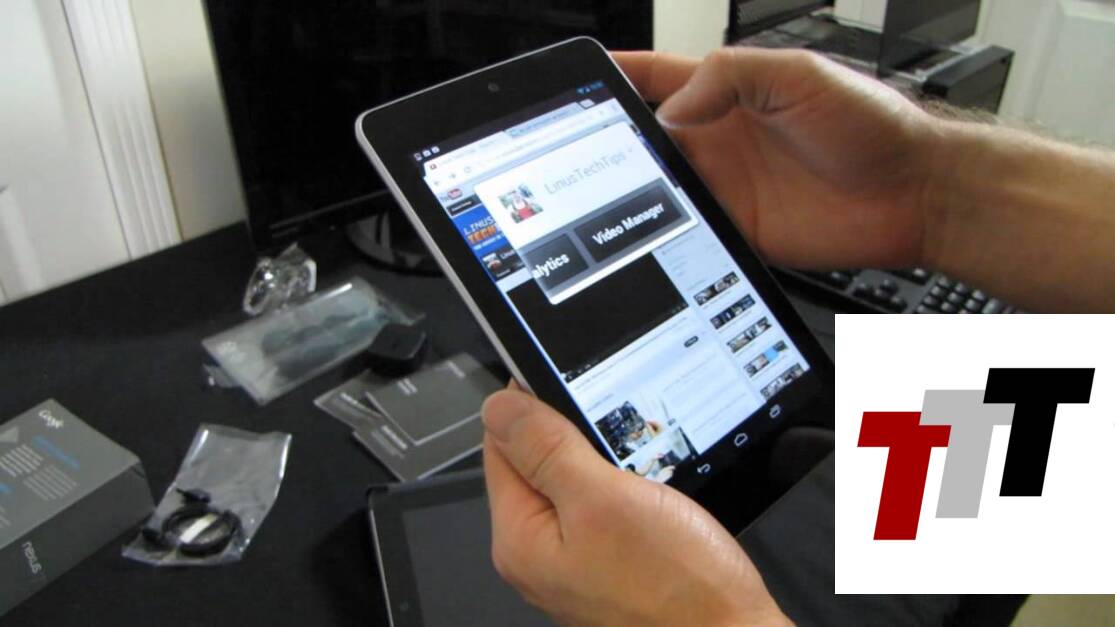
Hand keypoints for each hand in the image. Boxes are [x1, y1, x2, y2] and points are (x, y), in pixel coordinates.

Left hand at [482, 386, 789, 626]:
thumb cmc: (676, 587)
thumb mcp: (604, 499)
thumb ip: (546, 450)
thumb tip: (499, 407)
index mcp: (520, 539)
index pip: (500, 446)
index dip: (530, 406)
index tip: (568, 383)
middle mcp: (537, 555)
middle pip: (534, 464)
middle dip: (571, 436)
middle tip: (615, 427)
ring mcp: (573, 563)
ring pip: (572, 484)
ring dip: (602, 462)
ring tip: (638, 462)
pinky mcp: (607, 565)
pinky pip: (600, 510)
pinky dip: (621, 490)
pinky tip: (648, 491)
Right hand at [614, 48, 940, 269]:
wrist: (913, 191)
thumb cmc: (870, 124)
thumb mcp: (798, 74)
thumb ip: (730, 77)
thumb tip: (673, 110)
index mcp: (727, 93)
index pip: (655, 78)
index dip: (615, 74)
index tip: (576, 76)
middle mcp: (719, 139)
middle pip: (646, 138)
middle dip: (612, 141)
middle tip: (583, 149)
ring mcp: (726, 187)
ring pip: (658, 189)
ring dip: (634, 191)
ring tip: (605, 192)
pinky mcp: (737, 230)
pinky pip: (688, 231)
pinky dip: (664, 233)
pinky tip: (649, 231)